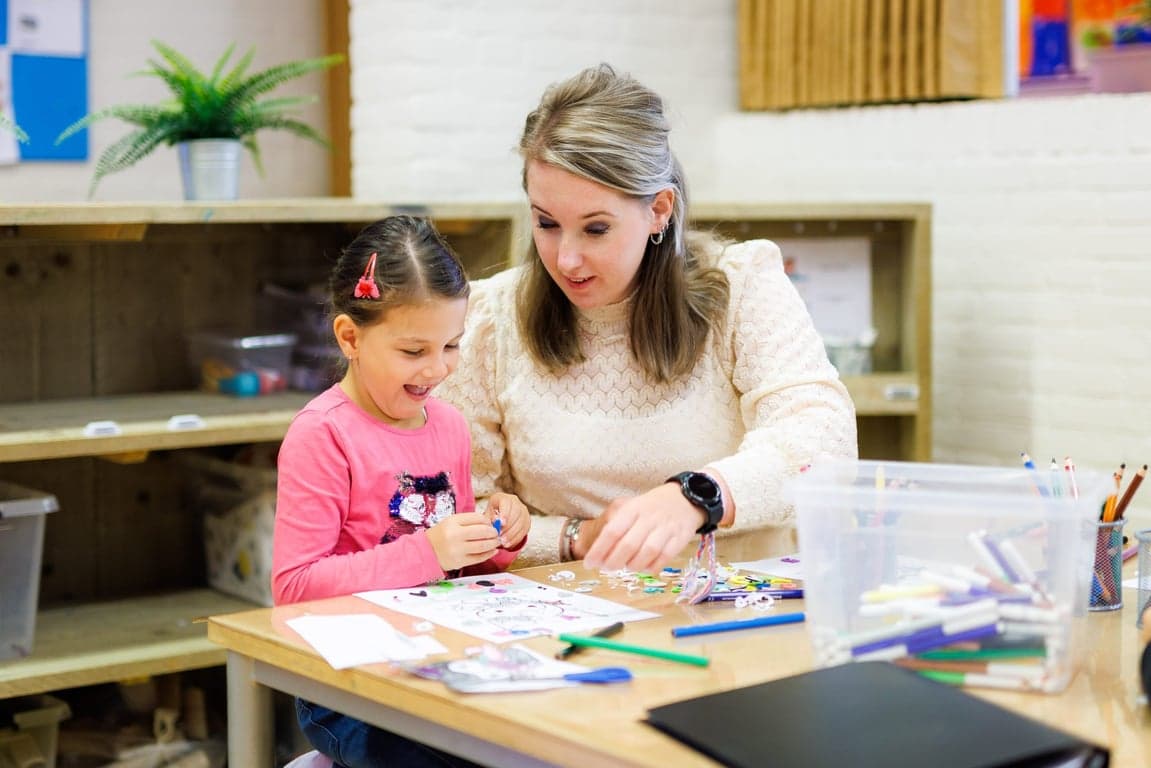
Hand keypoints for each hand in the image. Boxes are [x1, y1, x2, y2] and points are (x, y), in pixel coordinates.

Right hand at [425, 512, 499, 571]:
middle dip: (493, 532)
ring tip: (496, 541)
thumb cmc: (441, 535)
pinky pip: (479, 558)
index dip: (487, 521)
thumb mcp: (451, 522)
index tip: (491, 523)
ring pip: (483, 545)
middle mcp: (455, 535)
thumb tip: (489, 524)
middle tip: (496, 533)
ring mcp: (458, 550)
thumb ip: (469, 521)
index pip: (477, 518)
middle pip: (482, 531)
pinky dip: (489, 554)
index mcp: (453, 522)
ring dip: (493, 543)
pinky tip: (493, 551)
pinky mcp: (460, 562)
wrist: (426, 552)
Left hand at [488, 492, 529, 548]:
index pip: (507, 503)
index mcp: (503, 498)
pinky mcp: (527, 521)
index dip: (505, 513)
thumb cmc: (492, 514)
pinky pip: (524, 530)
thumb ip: (490, 518)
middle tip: (500, 537)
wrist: (501, 515)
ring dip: (512, 534)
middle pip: (516, 513)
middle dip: (508, 527)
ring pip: (521, 523)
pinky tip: (509, 544)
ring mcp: (523, 511)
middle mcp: (515, 502)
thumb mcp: (488, 514)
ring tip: (503, 542)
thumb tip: (495, 523)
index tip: (501, 523)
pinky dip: (516, 538)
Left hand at [581, 482, 704, 571]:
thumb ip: (611, 526)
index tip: (589, 563)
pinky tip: (644, 567)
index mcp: (632, 509)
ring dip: (633, 565)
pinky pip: (664, 558)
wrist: (683, 499)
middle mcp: (649, 518)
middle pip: (629, 545)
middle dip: (614, 562)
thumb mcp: (628, 508)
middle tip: (607, 568)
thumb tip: (591, 550)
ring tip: (626, 566)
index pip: (612, 531)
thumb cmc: (649, 508)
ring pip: (647, 553)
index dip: (599, 550)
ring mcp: (666, 528)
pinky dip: (652, 567)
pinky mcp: (680, 539)